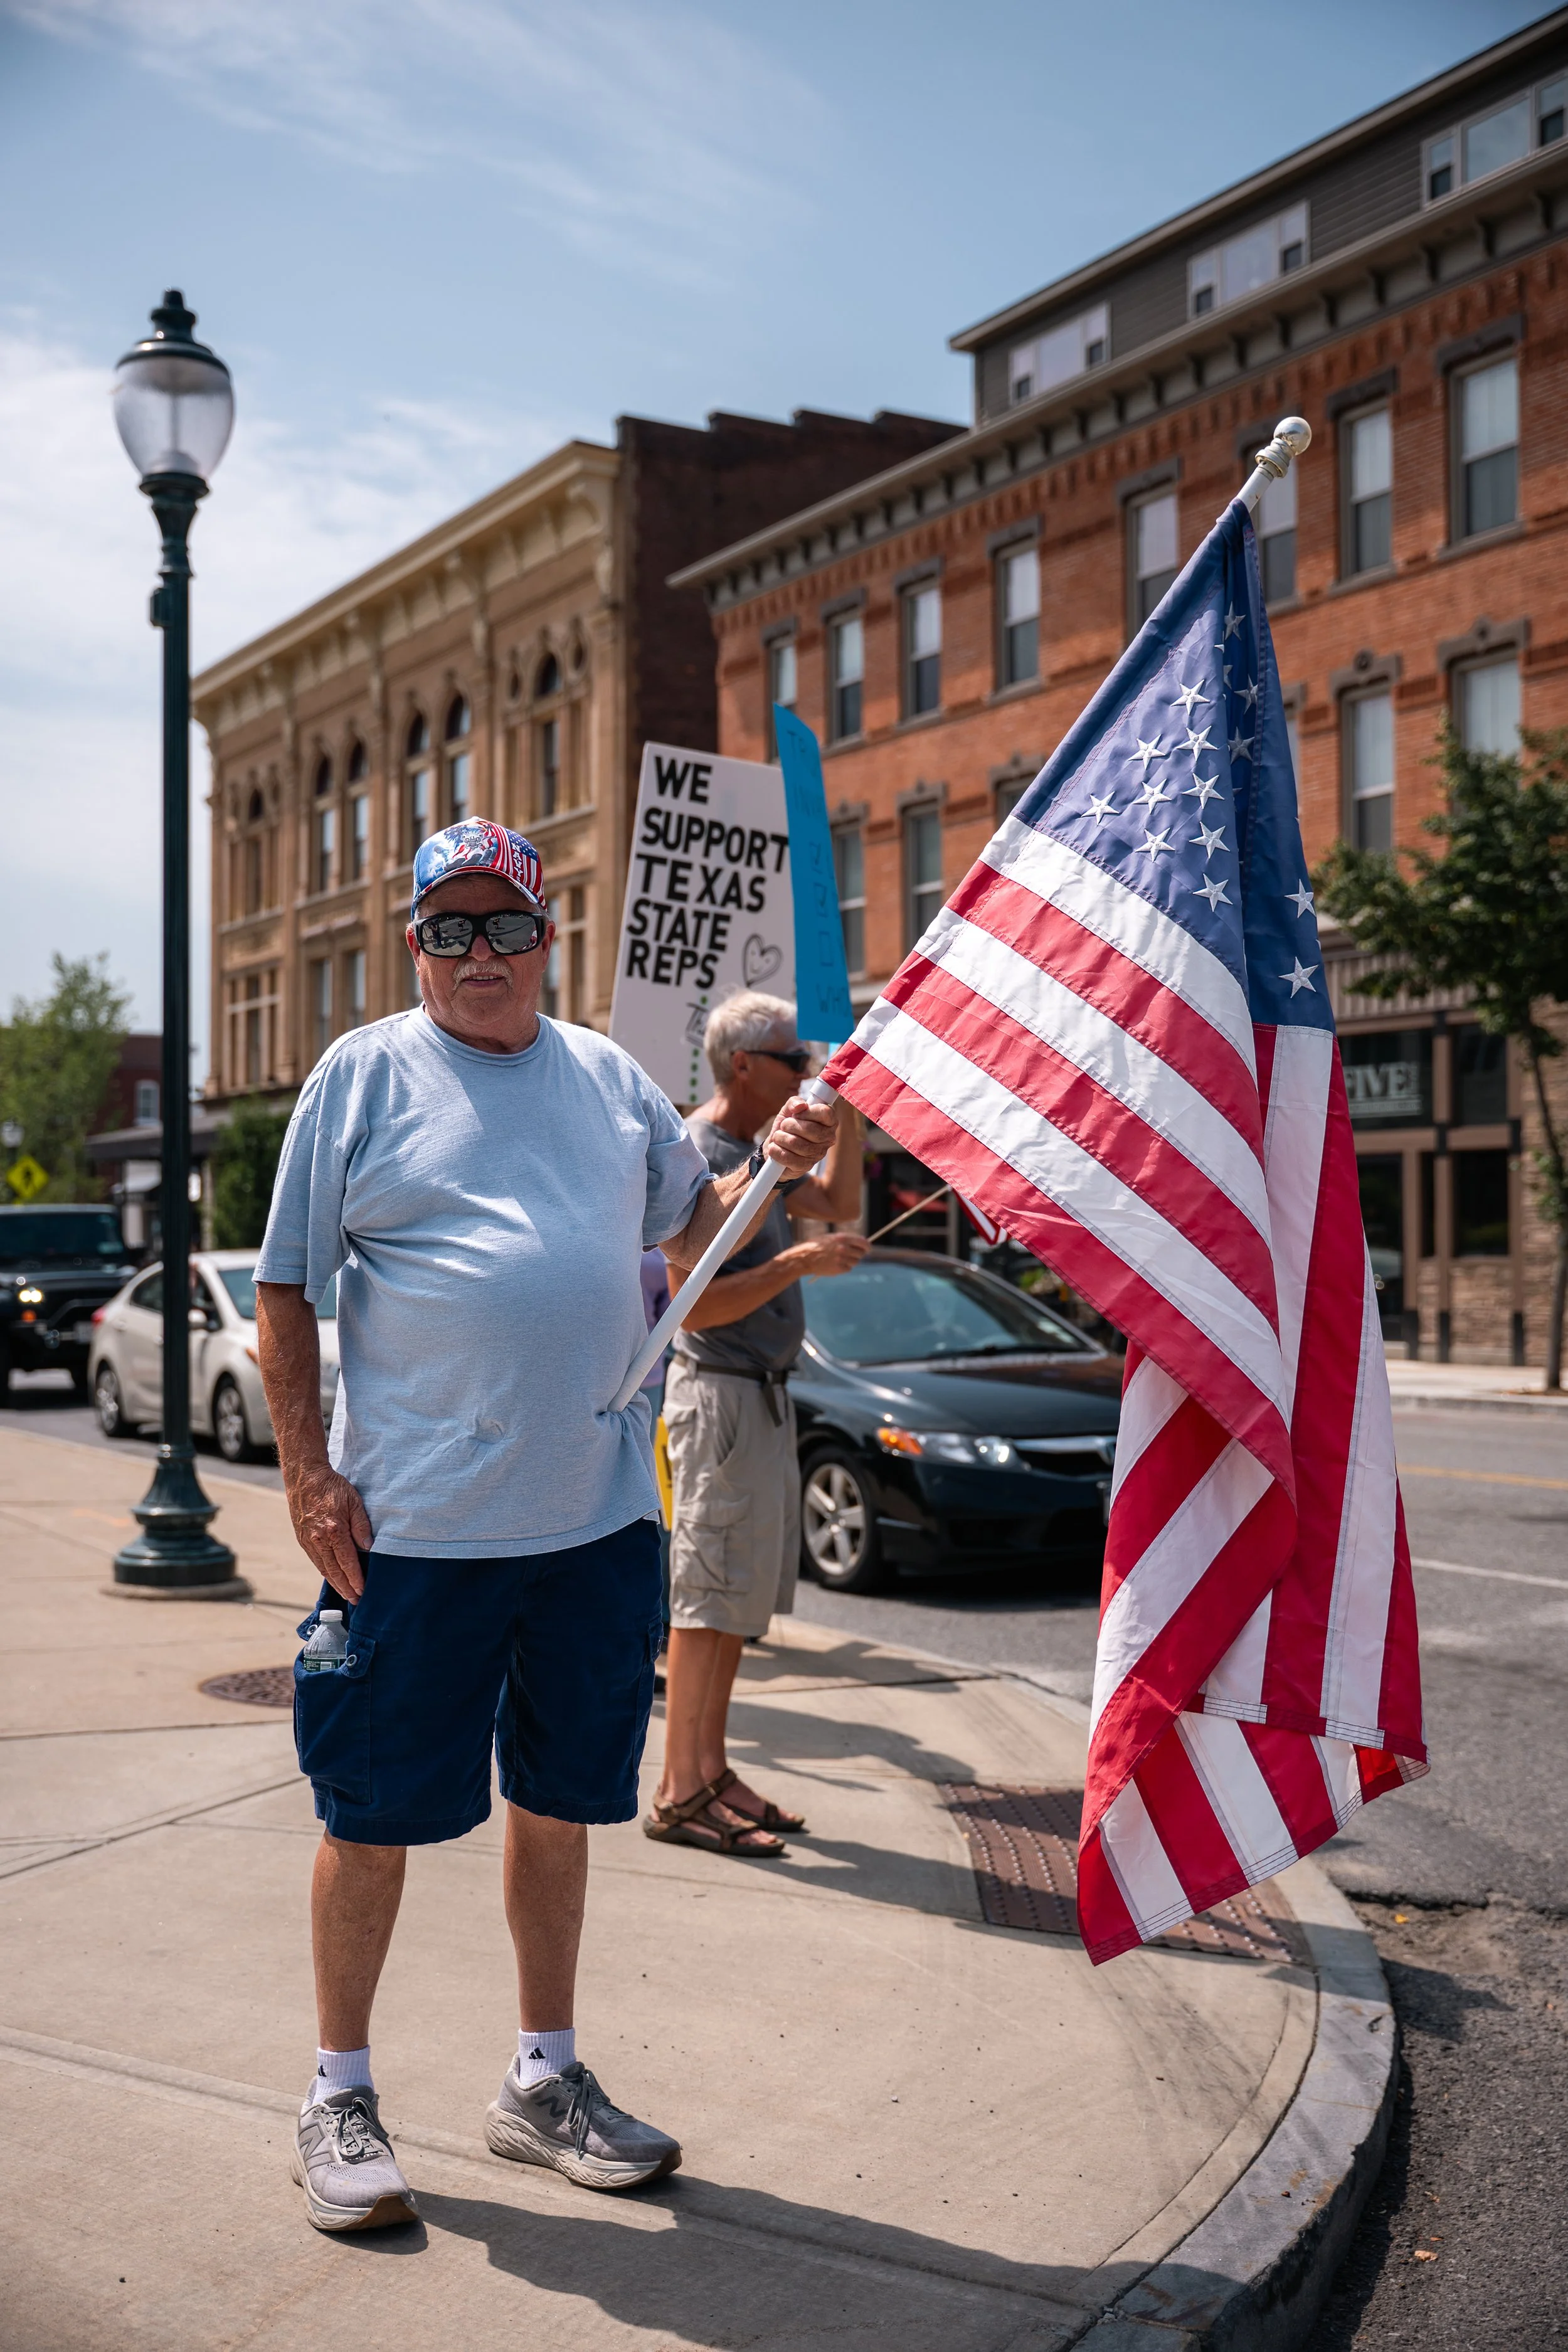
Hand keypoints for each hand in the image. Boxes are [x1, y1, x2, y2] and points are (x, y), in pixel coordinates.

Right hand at [284, 1460, 372, 1598]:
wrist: (305, 1478)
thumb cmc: (332, 1487)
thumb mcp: (354, 1502)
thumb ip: (362, 1526)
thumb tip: (368, 1549)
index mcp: (333, 1530)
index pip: (347, 1561)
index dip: (355, 1578)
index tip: (362, 1590)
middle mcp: (318, 1539)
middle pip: (334, 1571)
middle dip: (346, 1588)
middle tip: (355, 1600)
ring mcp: (308, 1540)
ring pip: (323, 1568)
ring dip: (335, 1583)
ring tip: (345, 1594)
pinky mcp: (302, 1539)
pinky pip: (315, 1561)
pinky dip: (325, 1572)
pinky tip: (332, 1577)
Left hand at [766, 1094, 838, 1179]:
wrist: (774, 1147)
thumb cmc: (786, 1127)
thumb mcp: (788, 1110)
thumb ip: (794, 1102)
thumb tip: (800, 1106)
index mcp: (828, 1122)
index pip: (826, 1113)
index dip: (808, 1111)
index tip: (797, 1113)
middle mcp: (828, 1138)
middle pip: (810, 1129)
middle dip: (790, 1125)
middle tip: (784, 1125)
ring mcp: (818, 1154)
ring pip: (796, 1143)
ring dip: (780, 1137)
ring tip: (778, 1137)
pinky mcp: (806, 1166)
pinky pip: (788, 1157)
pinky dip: (776, 1151)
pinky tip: (775, 1148)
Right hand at [786, 1232, 869, 1277]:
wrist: (804, 1258)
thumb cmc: (817, 1245)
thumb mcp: (831, 1237)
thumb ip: (846, 1239)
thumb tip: (862, 1242)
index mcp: (843, 1238)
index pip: (863, 1242)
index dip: (867, 1246)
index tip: (868, 1249)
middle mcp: (844, 1248)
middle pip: (860, 1253)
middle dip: (858, 1254)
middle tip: (853, 1254)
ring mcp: (842, 1259)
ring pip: (855, 1262)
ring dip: (851, 1261)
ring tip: (840, 1259)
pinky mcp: (839, 1269)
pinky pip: (848, 1268)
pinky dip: (844, 1267)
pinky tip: (835, 1264)